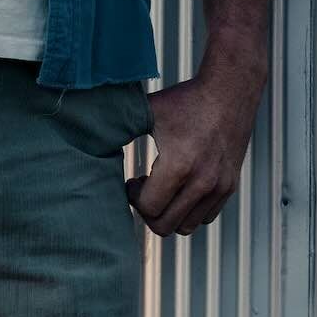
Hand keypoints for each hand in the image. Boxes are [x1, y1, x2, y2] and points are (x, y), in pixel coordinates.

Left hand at [125, 55, 264, 236]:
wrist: (230, 90)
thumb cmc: (185, 100)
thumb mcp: (148, 111)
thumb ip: (118, 127)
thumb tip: (86, 136)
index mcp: (179, 165)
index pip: (148, 208)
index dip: (133, 197)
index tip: (132, 181)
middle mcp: (202, 181)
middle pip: (165, 225)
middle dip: (148, 211)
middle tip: (144, 188)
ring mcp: (219, 186)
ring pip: (186, 226)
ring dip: (169, 214)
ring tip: (163, 189)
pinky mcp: (230, 186)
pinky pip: (205, 217)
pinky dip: (189, 211)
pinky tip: (181, 187)